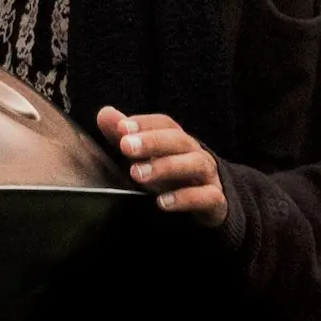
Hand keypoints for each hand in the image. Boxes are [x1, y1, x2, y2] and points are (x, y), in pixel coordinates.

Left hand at [97, 108, 230, 227]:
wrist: (209, 206)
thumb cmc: (171, 178)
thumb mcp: (146, 158)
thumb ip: (125, 137)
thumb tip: (105, 113)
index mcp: (178, 142)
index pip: (165, 124)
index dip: (145, 123)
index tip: (121, 127)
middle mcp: (195, 154)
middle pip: (179, 140)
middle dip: (152, 142)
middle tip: (125, 147)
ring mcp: (208, 178)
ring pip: (195, 164)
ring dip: (166, 167)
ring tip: (137, 174)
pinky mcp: (216, 202)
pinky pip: (207, 197)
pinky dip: (185, 198)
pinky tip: (162, 202)